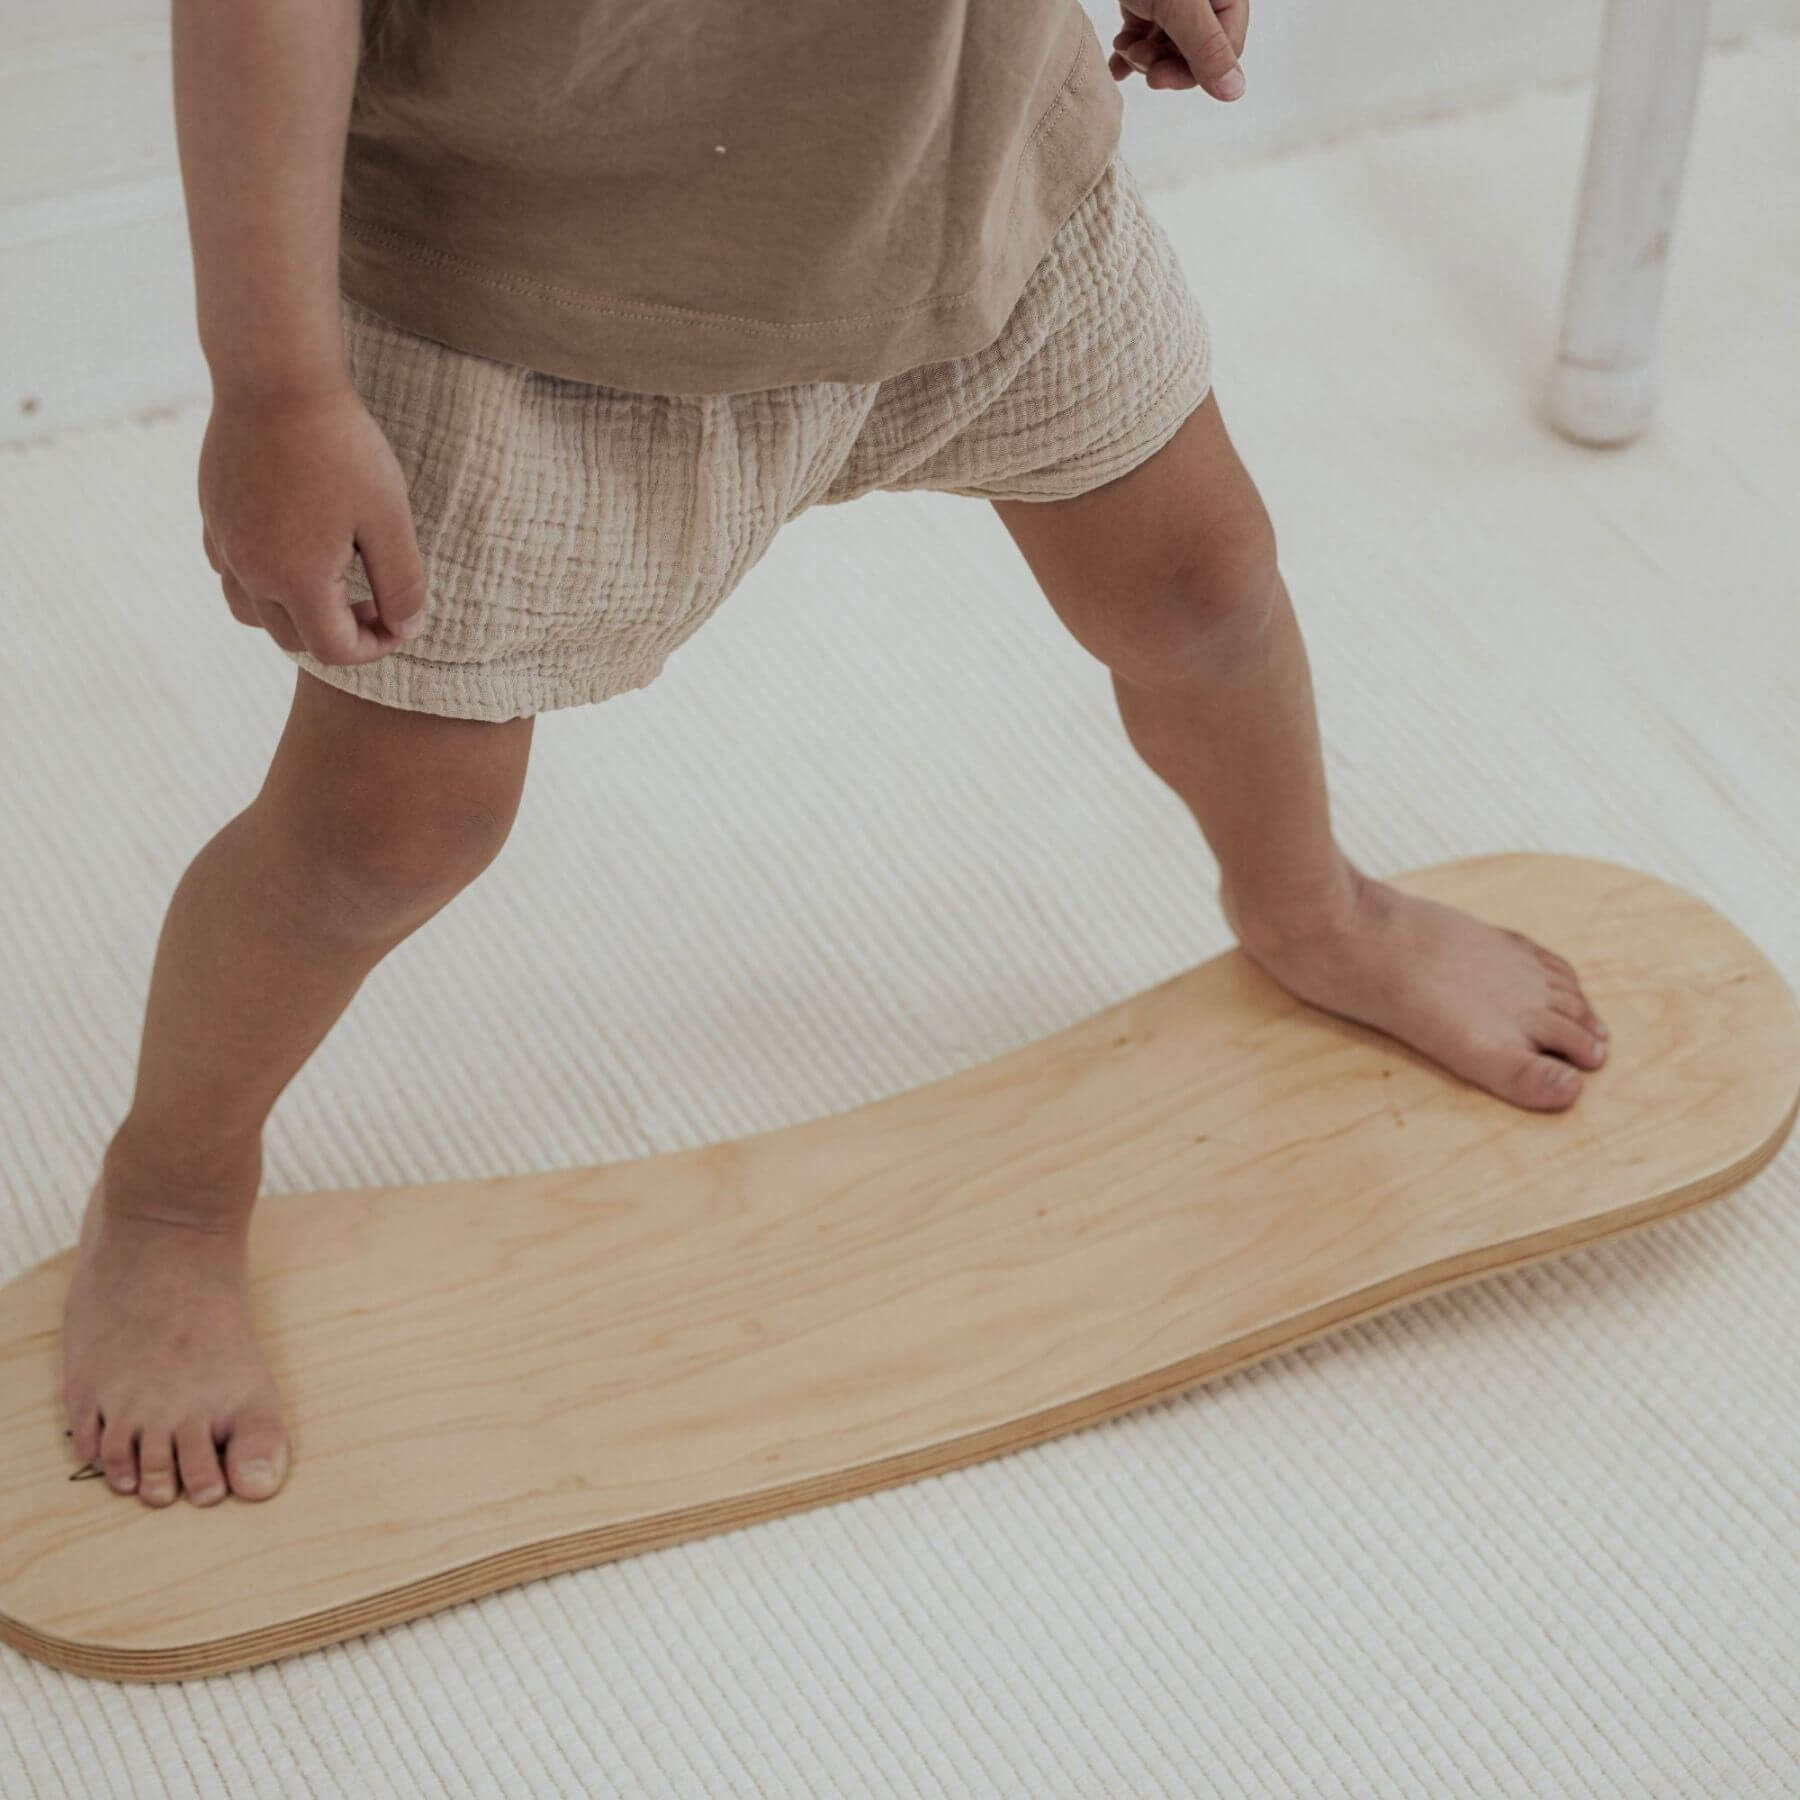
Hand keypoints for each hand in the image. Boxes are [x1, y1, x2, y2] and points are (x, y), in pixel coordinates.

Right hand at [197, 381, 425, 666]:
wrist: (276, 378)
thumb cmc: (342, 447)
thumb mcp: (389, 519)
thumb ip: (402, 583)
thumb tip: (406, 628)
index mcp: (296, 579)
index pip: (335, 651)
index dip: (375, 648)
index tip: (400, 621)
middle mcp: (250, 570)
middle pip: (294, 639)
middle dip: (339, 633)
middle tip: (375, 601)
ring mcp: (224, 543)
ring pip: (251, 612)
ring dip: (293, 614)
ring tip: (331, 582)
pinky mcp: (211, 515)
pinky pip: (230, 572)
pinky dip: (261, 581)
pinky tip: (293, 547)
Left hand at [1109, 0, 1248, 101]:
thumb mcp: (1182, 4)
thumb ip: (1206, 46)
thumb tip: (1234, 91)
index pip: (1223, 53)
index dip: (1191, 73)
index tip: (1158, 77)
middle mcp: (1207, 2)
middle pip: (1193, 55)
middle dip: (1162, 65)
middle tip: (1139, 57)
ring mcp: (1177, 3)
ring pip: (1167, 49)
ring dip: (1143, 59)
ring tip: (1125, 47)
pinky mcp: (1148, 2)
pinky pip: (1144, 36)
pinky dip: (1128, 51)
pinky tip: (1115, 59)